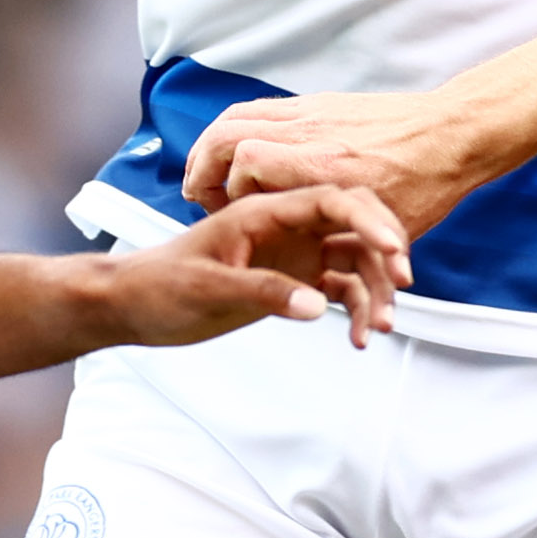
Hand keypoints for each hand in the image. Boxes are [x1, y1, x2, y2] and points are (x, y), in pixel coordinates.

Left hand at [95, 184, 416, 347]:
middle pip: (352, 225)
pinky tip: (358, 337)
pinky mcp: (292, 282)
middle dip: (383, 252)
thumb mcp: (208, 287)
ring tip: (379, 327)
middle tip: (402, 283)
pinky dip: (355, 310)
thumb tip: (315, 305)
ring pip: (352, 260)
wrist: (134, 306)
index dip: (367, 219)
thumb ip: (262, 292)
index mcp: (263, 213)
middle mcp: (285, 228)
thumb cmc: (159, 285)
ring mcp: (292, 254)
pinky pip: (339, 290)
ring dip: (374, 290)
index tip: (394, 248)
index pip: (327, 200)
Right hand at [176, 88, 490, 238]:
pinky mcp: (321, 104)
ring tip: (207, 171)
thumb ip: (350, 256)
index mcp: (322, 167)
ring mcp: (313, 113)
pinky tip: (243, 153)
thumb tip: (320, 294)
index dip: (222, 192)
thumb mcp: (388, 233)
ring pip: (241, 115)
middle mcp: (311, 134)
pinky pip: (265, 108)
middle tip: (198, 191)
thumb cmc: (430, 179)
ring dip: (217, 144)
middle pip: (229, 133)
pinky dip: (244, 128)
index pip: (245, 164)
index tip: (222, 212)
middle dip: (202, 164)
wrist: (458, 133)